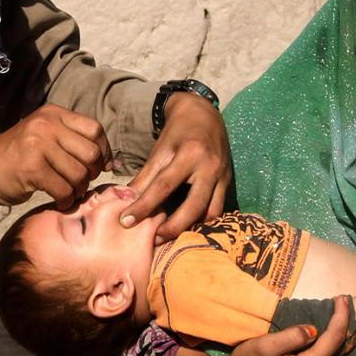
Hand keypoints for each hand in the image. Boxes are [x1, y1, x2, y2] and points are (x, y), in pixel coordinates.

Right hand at [0, 104, 110, 206]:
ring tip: (69, 193)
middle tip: (81, 183)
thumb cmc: (14, 156)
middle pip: (91, 152)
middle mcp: (46, 125)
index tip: (101, 167)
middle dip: (92, 173)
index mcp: (53, 114)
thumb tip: (106, 160)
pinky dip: (66, 200)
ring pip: (79, 173)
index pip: (95, 129)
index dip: (103, 151)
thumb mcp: (41, 135)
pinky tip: (58, 200)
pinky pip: (64, 189)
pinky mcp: (31, 168)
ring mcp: (38, 145)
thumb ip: (69, 139)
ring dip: (78, 190)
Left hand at [122, 92, 232, 239]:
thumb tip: (126, 200)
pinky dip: (203, 221)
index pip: (163, 186)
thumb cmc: (178, 133)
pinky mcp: (229, 183)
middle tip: (153, 240)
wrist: (204, 115)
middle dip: (172, 228)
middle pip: (193, 207)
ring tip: (170, 236)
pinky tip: (188, 227)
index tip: (126, 221)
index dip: (143, 206)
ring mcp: (223, 177)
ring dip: (191, 228)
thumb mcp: (160, 150)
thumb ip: (145, 176)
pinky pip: (218, 209)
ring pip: (210, 213)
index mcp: (189, 154)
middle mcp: (210, 167)